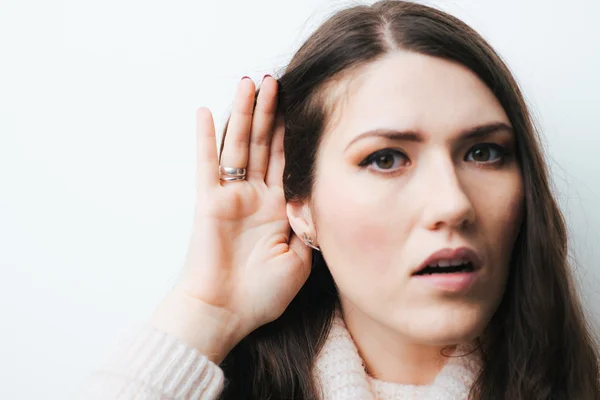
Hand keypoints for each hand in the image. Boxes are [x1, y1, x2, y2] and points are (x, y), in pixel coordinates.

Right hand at [151, 76, 311, 361]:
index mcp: (278, 209)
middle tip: (276, 81)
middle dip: (271, 112)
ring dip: (244, 113)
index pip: (288, 161)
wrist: (226, 312)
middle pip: (264, 144)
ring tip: (250, 82)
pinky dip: (205, 138)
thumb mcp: (301, 258)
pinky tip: (207, 111)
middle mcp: (255, 196)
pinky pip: (207, 164)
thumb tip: (318, 197)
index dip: (294, 133)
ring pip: (239, 145)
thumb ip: (308, 225)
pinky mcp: (208, 201)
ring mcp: (231, 196)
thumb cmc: (262, 294)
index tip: (304, 106)